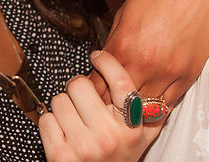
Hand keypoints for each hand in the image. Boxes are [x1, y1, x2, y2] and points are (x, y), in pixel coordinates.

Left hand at [40, 51, 159, 160]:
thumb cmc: (119, 160)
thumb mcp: (143, 139)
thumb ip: (152, 113)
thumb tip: (163, 86)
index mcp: (131, 129)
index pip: (121, 82)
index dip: (107, 62)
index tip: (98, 57)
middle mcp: (108, 138)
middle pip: (79, 84)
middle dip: (78, 90)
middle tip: (83, 101)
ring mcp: (83, 147)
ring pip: (59, 100)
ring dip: (64, 107)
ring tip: (75, 122)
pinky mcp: (59, 155)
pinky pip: (46, 119)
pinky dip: (51, 124)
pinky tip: (64, 134)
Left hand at [89, 0, 208, 106]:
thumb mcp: (126, 12)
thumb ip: (114, 42)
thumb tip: (103, 64)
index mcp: (124, 45)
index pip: (97, 85)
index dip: (92, 90)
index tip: (91, 89)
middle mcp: (145, 63)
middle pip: (117, 103)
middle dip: (108, 103)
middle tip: (106, 101)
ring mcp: (170, 72)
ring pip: (143, 111)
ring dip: (132, 109)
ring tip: (127, 103)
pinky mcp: (190, 75)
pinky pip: (168, 104)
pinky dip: (155, 106)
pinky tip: (149, 98)